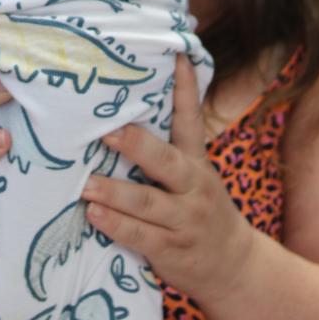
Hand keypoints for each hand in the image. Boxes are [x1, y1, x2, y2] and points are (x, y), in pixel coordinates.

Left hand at [81, 56, 257, 299]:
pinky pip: (141, 236)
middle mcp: (194, 186)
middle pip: (166, 161)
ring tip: (84, 183)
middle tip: (106, 132)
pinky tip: (94, 214)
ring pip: (148, 201)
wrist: (233, 264)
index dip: (186, 88)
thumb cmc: (199, 210)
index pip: (191, 120)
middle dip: (137, 145)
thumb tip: (123, 112)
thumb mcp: (195, 176)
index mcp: (197, 162)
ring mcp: (185, 219)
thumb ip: (167, 150)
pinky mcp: (173, 248)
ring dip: (114, 191)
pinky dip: (116, 224)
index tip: (177, 55)